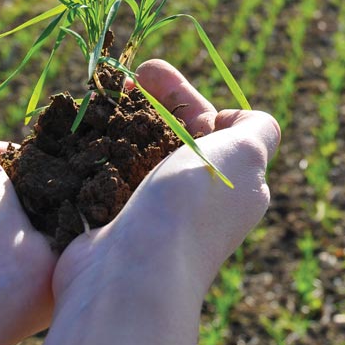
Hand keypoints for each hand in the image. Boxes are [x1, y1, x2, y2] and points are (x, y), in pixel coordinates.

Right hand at [45, 59, 280, 344]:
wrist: (131, 272)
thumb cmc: (191, 205)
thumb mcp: (246, 154)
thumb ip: (259, 130)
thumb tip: (245, 120)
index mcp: (231, 180)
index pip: (211, 123)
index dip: (183, 94)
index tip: (153, 72)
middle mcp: (195, 196)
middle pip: (172, 132)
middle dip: (149, 99)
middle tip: (124, 75)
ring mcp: (152, 210)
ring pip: (138, 150)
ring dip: (120, 120)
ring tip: (102, 96)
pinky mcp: (115, 221)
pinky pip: (108, 175)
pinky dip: (97, 150)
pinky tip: (84, 130)